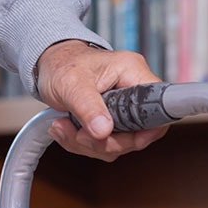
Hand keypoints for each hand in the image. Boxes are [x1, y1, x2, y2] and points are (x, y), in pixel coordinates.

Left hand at [36, 40, 168, 160]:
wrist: (48, 65)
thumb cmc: (61, 63)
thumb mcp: (70, 83)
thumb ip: (87, 107)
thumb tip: (104, 131)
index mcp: (132, 73)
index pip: (159, 107)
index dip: (149, 129)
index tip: (124, 138)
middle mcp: (133, 91)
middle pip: (139, 134)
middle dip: (104, 141)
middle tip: (77, 133)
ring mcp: (123, 108)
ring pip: (120, 143)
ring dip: (89, 144)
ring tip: (62, 126)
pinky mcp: (112, 120)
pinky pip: (106, 143)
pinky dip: (84, 143)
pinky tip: (65, 129)